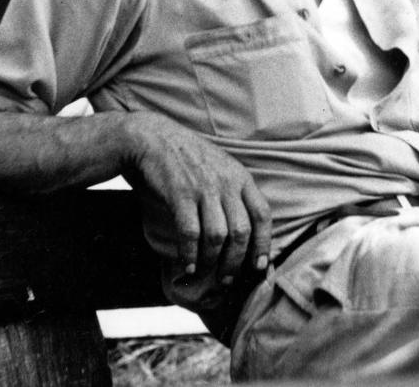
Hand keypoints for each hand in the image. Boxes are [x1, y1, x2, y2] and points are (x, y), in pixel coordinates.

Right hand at [123, 113, 271, 284]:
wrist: (154, 138)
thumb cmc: (188, 158)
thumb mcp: (221, 167)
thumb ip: (234, 192)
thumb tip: (243, 232)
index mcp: (240, 177)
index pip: (262, 214)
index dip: (264, 243)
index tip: (258, 266)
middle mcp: (226, 183)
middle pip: (241, 232)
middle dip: (236, 262)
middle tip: (227, 279)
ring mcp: (204, 188)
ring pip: (217, 236)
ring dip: (212, 262)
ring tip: (205, 275)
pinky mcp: (180, 194)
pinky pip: (190, 233)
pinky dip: (190, 255)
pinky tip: (187, 266)